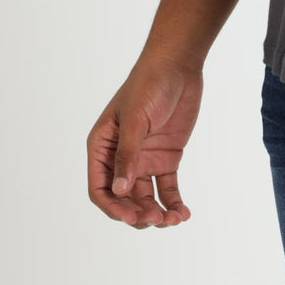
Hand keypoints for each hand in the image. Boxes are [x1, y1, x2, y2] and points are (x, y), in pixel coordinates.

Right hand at [87, 52, 203, 228]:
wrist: (178, 64)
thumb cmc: (149, 84)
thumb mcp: (135, 119)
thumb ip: (127, 155)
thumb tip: (119, 192)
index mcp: (103, 146)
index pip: (100, 189)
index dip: (113, 207)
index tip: (133, 217)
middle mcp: (121, 157)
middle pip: (124, 199)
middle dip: (138, 214)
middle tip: (157, 219)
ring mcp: (144, 159)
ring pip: (146, 198)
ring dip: (157, 213)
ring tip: (174, 219)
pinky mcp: (166, 158)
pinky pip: (167, 189)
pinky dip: (174, 203)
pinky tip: (184, 213)